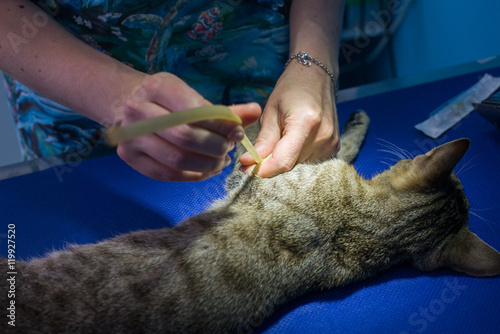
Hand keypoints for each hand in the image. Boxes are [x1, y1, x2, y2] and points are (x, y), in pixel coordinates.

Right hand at [116, 72, 260, 181]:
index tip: (238, 132)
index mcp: (157, 87)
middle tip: (228, 149)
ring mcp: (130, 136)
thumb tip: (254, 111)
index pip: (194, 111)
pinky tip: (207, 170)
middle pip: (185, 137)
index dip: (221, 125)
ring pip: (176, 159)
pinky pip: (167, 174)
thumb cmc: (168, 100)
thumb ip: (223, 108)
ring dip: (206, 164)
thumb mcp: (192, 95)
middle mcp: (138, 110)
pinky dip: (193, 175)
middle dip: (215, 147)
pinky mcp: (130, 158)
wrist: (128, 102)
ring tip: (221, 161)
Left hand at [240, 61, 338, 176]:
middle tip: (260, 150)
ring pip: (299, 166)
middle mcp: (323, 135)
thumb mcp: (270, 112)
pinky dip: (298, 156)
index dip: (263, 170)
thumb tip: (248, 164)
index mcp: (305, 122)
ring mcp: (331, 142)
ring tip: (282, 138)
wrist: (316, 77)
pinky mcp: (335, 146)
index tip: (247, 168)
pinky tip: (295, 140)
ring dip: (286, 158)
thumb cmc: (290, 90)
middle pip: (290, 165)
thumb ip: (263, 141)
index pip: (283, 161)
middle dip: (271, 162)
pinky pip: (310, 162)